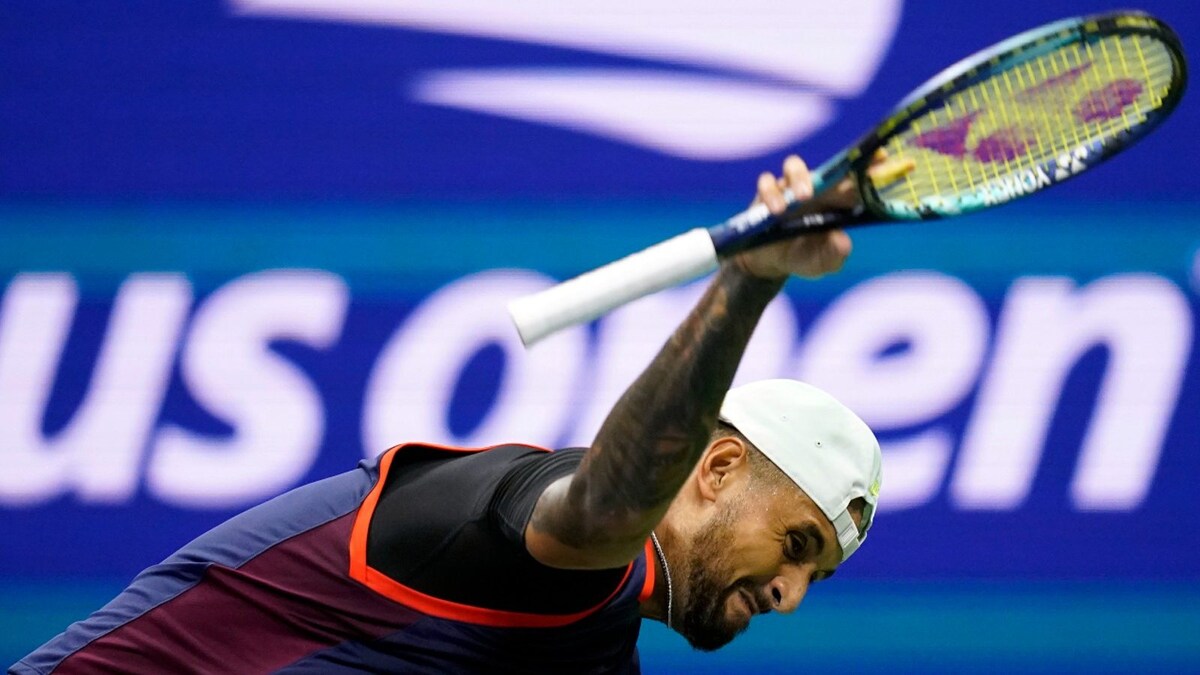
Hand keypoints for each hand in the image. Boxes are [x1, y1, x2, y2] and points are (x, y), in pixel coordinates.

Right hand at [733, 152, 910, 280]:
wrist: (770, 263)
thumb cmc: (804, 257)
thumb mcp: (822, 263)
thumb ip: (834, 256)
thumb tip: (842, 241)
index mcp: (835, 202)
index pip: (856, 180)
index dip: (871, 168)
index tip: (887, 157)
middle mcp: (815, 189)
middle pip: (828, 167)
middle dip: (840, 163)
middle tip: (847, 172)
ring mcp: (789, 189)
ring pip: (794, 167)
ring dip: (799, 178)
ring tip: (802, 197)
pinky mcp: (765, 195)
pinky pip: (767, 183)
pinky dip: (772, 193)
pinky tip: (776, 211)